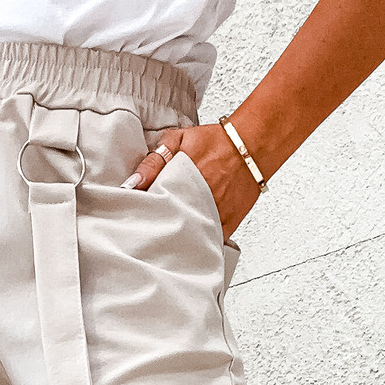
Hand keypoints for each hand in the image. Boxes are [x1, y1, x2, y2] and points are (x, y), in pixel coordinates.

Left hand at [122, 123, 260, 239]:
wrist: (253, 145)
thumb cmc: (216, 142)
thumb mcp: (177, 140)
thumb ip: (153, 162)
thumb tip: (131, 184)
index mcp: (180, 184)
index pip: (151, 208)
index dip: (140, 214)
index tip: (132, 218)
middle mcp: (198, 202)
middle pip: (167, 228)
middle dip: (155, 231)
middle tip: (145, 234)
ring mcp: (214, 216)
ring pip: (188, 240)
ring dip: (176, 240)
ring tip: (164, 242)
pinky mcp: (228, 225)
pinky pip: (209, 243)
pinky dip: (198, 245)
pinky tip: (188, 245)